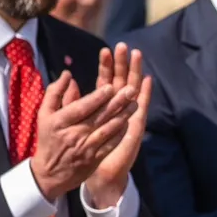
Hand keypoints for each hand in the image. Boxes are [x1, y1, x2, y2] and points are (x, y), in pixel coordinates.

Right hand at [29, 70, 136, 200]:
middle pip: (98, 117)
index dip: (97, 97)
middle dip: (116, 103)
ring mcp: (86, 148)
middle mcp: (74, 135)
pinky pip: (110, 144)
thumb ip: (55, 92)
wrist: (50, 174)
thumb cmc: (48, 139)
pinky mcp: (94, 159)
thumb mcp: (44, 114)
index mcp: (60, 122)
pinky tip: (129, 123)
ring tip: (134, 104)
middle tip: (131, 90)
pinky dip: (120, 134)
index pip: (82, 107)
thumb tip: (68, 74)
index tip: (111, 86)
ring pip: (107, 130)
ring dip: (123, 116)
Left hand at [84, 43, 152, 208]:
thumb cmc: (87, 148)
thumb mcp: (75, 122)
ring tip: (137, 55)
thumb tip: (69, 80)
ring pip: (133, 88)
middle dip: (122, 63)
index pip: (106, 80)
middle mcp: (118, 107)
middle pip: (121, 80)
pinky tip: (147, 80)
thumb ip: (71, 102)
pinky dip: (146, 93)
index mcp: (104, 105)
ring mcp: (129, 115)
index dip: (106, 66)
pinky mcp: (136, 125)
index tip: (105, 50)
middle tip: (123, 46)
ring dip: (136, 72)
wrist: (101, 171)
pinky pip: (142, 107)